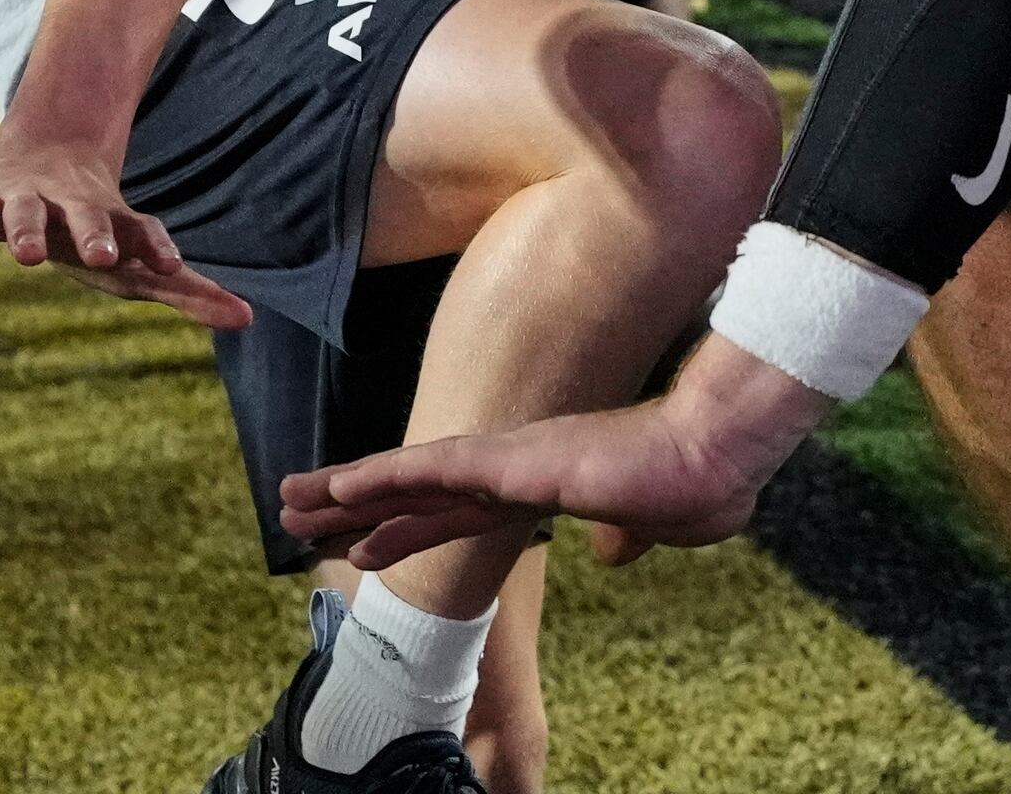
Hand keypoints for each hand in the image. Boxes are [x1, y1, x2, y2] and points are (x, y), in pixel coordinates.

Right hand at [0, 133, 251, 327]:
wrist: (46, 155)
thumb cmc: (99, 229)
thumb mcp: (139, 260)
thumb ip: (188, 291)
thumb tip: (249, 319)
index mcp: (114, 221)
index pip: (141, 231)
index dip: (154, 245)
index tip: (171, 263)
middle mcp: (73, 204)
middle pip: (87, 217)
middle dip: (94, 235)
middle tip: (104, 256)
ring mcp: (28, 197)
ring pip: (27, 211)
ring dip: (26, 231)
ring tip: (24, 258)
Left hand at [276, 339, 829, 571]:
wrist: (721, 455)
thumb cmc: (703, 480)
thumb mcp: (659, 527)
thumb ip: (627, 539)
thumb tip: (611, 555)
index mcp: (548, 483)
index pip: (460, 510)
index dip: (406, 525)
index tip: (360, 543)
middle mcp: (518, 467)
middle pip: (419, 491)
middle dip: (357, 506)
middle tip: (297, 511)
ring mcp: (511, 459)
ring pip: (412, 475)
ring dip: (349, 490)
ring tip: (289, 499)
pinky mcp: (514, 458)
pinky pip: (435, 469)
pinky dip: (384, 478)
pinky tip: (340, 487)